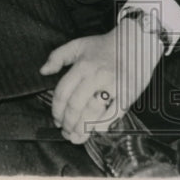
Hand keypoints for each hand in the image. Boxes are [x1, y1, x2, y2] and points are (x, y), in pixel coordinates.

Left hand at [39, 17, 164, 142]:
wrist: (136, 42)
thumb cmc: (105, 45)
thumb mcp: (77, 45)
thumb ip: (57, 57)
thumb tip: (43, 71)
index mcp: (82, 66)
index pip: (63, 92)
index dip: (56, 109)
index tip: (56, 119)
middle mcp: (96, 77)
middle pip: (76, 105)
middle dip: (68, 123)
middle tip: (65, 132)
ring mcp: (113, 87)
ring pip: (93, 112)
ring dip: (82, 129)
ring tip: (76, 138)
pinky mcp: (128, 95)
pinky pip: (113, 114)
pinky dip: (103, 125)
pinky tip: (95, 132)